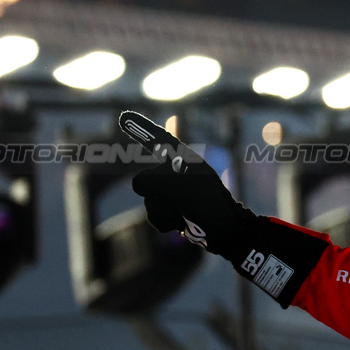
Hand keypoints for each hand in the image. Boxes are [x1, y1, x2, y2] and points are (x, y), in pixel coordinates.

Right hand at [122, 111, 254, 258]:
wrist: (225, 232)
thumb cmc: (208, 205)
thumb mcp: (182, 187)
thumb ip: (155, 180)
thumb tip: (138, 184)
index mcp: (184, 159)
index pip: (159, 139)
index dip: (140, 128)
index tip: (124, 116)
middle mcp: (176, 172)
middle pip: (146, 178)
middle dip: (158, 194)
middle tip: (182, 199)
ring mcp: (172, 191)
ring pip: (149, 199)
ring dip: (163, 211)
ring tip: (184, 212)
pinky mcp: (171, 208)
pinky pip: (153, 214)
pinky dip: (164, 221)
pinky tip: (180, 223)